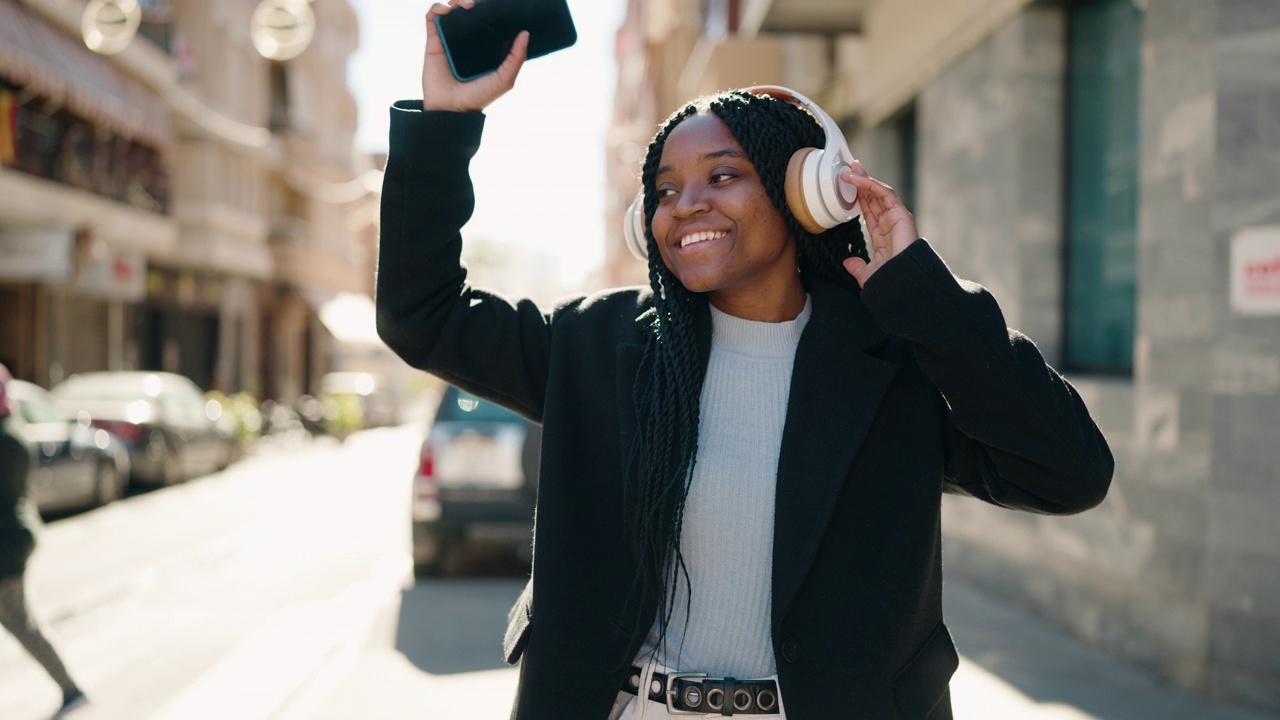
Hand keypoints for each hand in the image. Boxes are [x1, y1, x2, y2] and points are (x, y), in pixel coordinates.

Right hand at [422, 1, 528, 111]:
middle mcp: (467, 39)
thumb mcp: (505, 78)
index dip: (491, 9)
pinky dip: (438, 7)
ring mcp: (449, 39)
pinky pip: (433, 17)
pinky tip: (447, 10)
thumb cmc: (480, 96)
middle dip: (473, 1)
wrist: (453, 109)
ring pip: (451, 9)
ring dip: (457, 0)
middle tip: (480, 3)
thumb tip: (525, 33)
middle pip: (468, 11)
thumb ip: (517, 57)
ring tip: (467, 4)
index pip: (488, 20)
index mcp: (484, 45)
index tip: (499, 4)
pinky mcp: (433, 40)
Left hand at [840, 161, 918, 287]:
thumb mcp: (867, 274)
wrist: (901, 281)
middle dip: (861, 183)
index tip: (849, 188)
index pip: (869, 212)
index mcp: (883, 236)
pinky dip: (871, 184)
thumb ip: (857, 267)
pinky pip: (885, 194)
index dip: (860, 199)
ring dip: (864, 179)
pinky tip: (858, 179)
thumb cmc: (889, 279)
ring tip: (851, 169)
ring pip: (879, 192)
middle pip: (874, 198)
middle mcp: (890, 224)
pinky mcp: (900, 213)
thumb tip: (847, 263)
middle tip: (849, 170)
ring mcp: (896, 217)